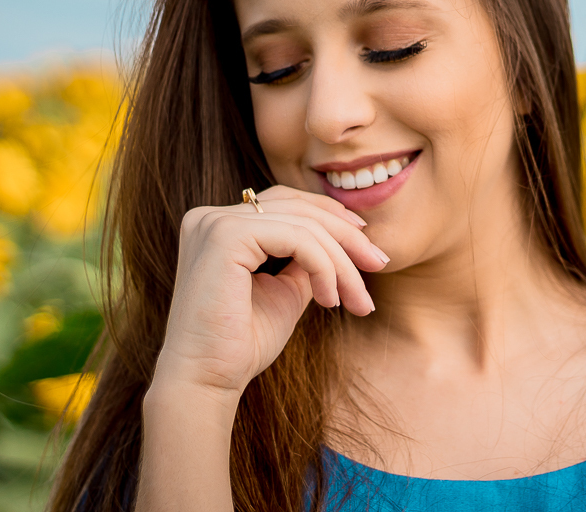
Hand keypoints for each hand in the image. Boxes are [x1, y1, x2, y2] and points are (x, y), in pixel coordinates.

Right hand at [153, 185, 386, 396]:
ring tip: (357, 299)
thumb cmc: (242, 345)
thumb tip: (343, 244)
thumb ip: (306, 262)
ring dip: (341, 262)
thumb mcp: (285, 292)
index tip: (367, 248)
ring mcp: (215, 223)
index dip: (332, 217)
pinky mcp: (224, 236)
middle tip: (379, 264)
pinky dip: (324, 268)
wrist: (206, 382)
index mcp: (220, 226)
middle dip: (347, 237)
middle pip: (299, 208)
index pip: (287, 204)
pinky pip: (297, 239)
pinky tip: (330, 301)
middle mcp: (212, 217)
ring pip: (304, 225)